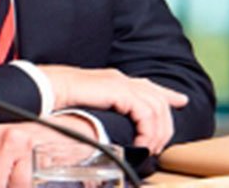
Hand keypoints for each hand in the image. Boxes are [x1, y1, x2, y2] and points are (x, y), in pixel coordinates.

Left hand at [0, 115, 95, 187]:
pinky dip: (26, 186)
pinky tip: (33, 180)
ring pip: (7, 186)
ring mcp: (27, 149)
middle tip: (10, 180)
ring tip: (21, 179)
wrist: (75, 136)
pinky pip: (25, 185)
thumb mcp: (1, 154)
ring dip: (13, 186)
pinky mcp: (43, 160)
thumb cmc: (36, 146)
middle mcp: (8, 137)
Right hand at [39, 65, 188, 153]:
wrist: (46, 88)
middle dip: (165, 124)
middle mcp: (122, 79)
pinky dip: (148, 129)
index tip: (181, 100)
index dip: (167, 94)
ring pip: (156, 106)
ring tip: (149, 149)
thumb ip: (101, 112)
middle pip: (158, 99)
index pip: (149, 86)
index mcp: (115, 81)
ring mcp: (121, 83)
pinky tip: (141, 142)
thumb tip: (109, 129)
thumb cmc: (59, 99)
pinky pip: (145, 112)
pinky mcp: (118, 91)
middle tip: (159, 145)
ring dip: (157, 132)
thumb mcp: (86, 107)